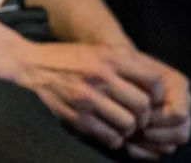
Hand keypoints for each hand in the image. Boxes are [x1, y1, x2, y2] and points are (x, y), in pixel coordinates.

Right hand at [0, 40, 165, 152]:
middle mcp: (100, 77)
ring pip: (128, 124)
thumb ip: (123, 64)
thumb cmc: (69, 57)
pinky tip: (109, 131)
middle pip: (142, 106)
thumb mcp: (97, 51)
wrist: (32, 64)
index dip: (158, 94)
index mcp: (109, 58)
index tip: (152, 100)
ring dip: (129, 128)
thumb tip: (154, 86)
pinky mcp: (77, 116)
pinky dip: (114, 138)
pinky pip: (110, 137)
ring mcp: (87, 98)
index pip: (152, 80)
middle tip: (138, 117)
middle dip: (144, 115)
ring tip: (123, 124)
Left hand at [122, 59, 190, 159]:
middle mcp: (180, 105)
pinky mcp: (160, 136)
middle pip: (180, 133)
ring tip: (129, 136)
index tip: (143, 115)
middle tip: (135, 129)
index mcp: (177, 85)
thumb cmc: (118, 62)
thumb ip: (145, 73)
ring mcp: (171, 123)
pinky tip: (128, 145)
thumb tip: (152, 99)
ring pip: (170, 146)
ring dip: (149, 144)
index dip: (161, 118)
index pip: (179, 113)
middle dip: (156, 134)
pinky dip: (143, 152)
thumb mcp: (125, 56)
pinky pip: (158, 153)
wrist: (110, 70)